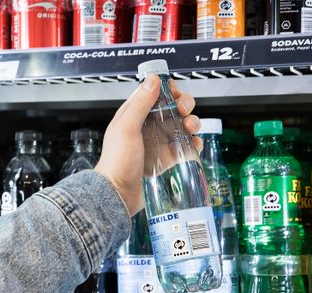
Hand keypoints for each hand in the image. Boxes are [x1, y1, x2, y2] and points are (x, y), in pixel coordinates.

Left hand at [94, 74, 201, 215]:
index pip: (155, 93)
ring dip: (192, 122)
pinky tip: (194, 144)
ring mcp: (158, 142)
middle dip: (184, 104)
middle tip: (185, 111)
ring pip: (182, 124)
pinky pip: (186, 146)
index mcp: (134, 115)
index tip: (175, 94)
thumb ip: (139, 103)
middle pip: (173, 107)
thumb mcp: (126, 128)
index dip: (169, 90)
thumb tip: (153, 79)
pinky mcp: (167, 158)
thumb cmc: (117, 162)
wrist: (119, 194)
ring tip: (191, 128)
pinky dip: (194, 142)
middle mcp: (148, 126)